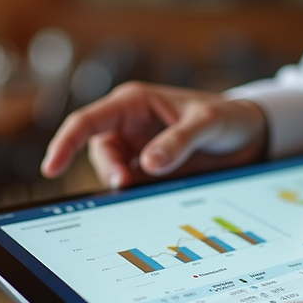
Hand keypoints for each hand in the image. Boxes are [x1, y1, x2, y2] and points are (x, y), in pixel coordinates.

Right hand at [40, 82, 267, 187]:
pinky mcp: (149, 172)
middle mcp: (129, 126)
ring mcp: (137, 150)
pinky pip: (133, 187)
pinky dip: (137, 196)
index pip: (87, 121)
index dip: (65, 142)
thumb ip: (180, 142)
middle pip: (97, 153)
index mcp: (134, 103)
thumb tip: (150, 164)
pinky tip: (153, 200)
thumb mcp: (208, 123)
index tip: (51, 168)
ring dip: (124, 186)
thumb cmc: (227, 117)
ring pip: (113, 173)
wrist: (251, 137)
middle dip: (109, 171)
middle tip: (126, 185)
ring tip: (147, 191)